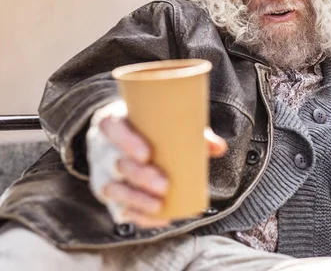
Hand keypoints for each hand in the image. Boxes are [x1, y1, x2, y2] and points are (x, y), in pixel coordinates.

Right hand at [86, 101, 226, 227]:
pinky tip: (157, 218)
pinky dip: (138, 215)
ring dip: (137, 200)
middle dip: (140, 177)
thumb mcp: (163, 123)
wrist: (121, 135)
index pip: (111, 127)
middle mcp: (102, 147)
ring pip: (112, 189)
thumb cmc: (147, 127)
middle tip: (164, 185)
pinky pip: (116, 208)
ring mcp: (100, 171)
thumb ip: (192, 133)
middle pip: (115, 163)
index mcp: (113, 121)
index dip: (126, 141)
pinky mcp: (105, 192)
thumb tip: (220, 148)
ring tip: (160, 206)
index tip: (147, 154)